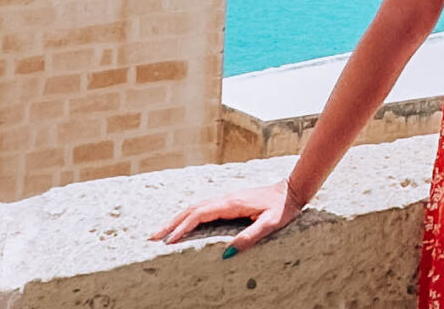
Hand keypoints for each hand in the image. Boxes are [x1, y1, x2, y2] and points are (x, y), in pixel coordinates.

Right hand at [150, 179, 301, 256]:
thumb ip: (250, 237)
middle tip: (152, 238)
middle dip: (170, 224)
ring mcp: (225, 198)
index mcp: (231, 204)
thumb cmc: (282, 208)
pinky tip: (183, 225)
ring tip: (161, 233)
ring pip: (195, 208)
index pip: (199, 215)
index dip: (183, 228)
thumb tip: (227, 254)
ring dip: (176, 220)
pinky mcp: (228, 201)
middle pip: (191, 210)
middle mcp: (225, 199)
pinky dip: (188, 216)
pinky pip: (202, 208)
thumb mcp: (270, 225)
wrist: (291, 190)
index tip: (169, 241)